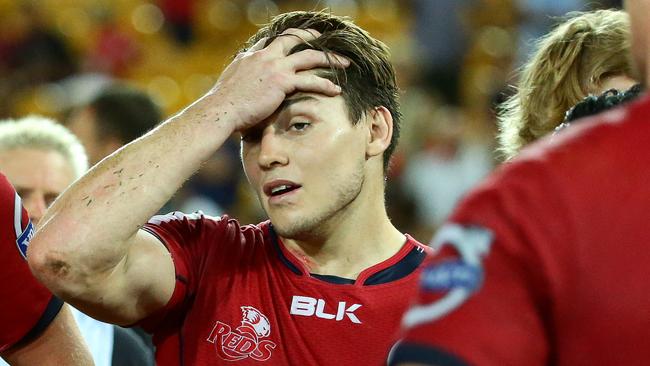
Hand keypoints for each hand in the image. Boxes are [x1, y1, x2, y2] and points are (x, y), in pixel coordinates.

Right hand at [209, 28, 348, 131]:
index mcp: (250, 56)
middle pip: (292, 39)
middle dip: (310, 37)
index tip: (295, 40)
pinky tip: (335, 90)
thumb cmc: (223, 105)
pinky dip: (325, 84)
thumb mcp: (230, 84)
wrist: (222, 110)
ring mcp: (274, 67)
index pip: (270, 41)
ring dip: (329, 59)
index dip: (284, 39)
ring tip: (344, 63)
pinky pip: (310, 80)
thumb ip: (240, 79)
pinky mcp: (282, 81)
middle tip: (323, 38)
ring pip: (309, 57)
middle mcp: (264, 56)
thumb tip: (241, 86)